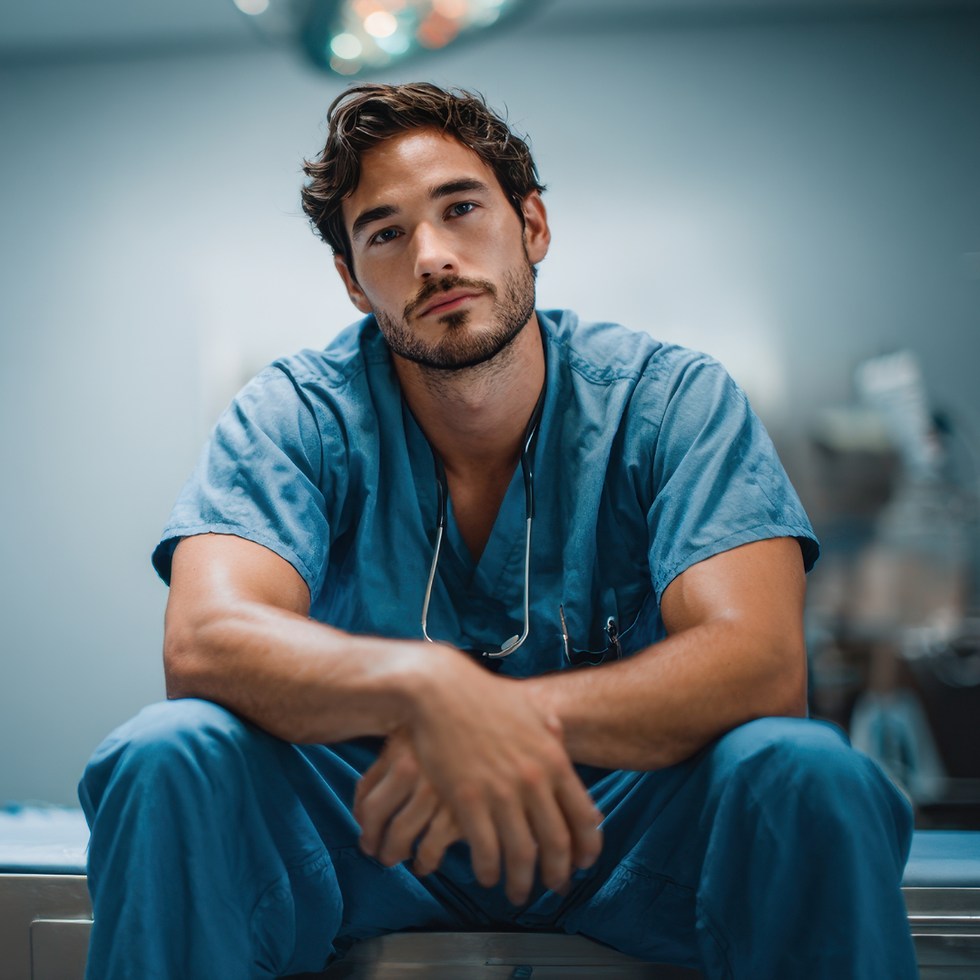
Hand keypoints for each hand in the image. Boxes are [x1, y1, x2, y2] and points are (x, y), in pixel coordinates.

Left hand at [354, 727, 462, 873]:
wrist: (509, 722)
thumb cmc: (460, 732)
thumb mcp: (418, 735)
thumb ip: (386, 765)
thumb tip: (360, 808)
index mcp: (401, 749)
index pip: (365, 797)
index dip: (363, 824)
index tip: (368, 836)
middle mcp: (416, 768)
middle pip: (376, 818)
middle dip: (374, 842)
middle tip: (379, 854)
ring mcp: (438, 791)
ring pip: (399, 836)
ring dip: (394, 854)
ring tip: (398, 859)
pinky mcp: (462, 813)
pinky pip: (430, 849)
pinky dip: (424, 862)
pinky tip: (426, 864)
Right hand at [403, 653, 602, 904]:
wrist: (439, 691)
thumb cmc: (482, 697)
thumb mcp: (528, 708)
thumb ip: (548, 728)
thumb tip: (560, 735)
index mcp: (553, 759)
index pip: (584, 816)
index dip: (587, 847)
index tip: (583, 863)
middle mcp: (534, 780)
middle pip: (557, 843)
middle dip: (558, 873)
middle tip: (554, 887)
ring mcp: (501, 792)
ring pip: (522, 854)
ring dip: (522, 882)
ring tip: (518, 892)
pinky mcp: (468, 800)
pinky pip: (486, 849)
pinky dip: (489, 870)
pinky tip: (487, 875)